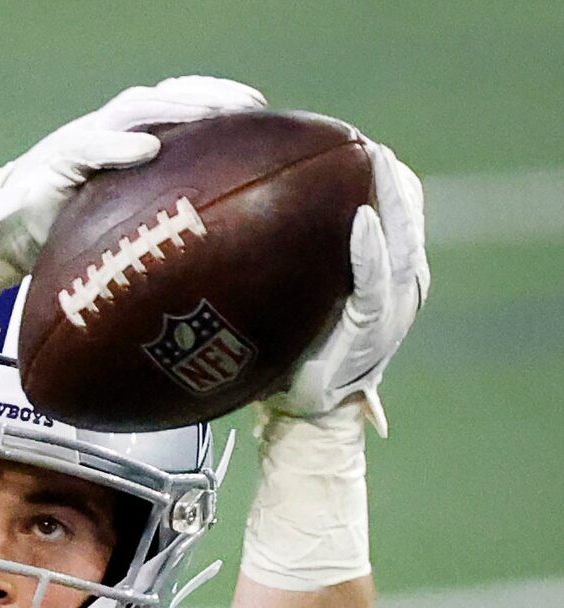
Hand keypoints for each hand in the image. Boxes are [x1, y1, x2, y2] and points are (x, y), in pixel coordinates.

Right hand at [0, 76, 266, 280]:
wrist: (3, 238)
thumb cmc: (66, 236)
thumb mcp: (119, 224)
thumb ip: (156, 217)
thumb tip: (211, 243)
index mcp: (127, 141)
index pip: (177, 104)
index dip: (217, 99)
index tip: (259, 109)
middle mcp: (108, 130)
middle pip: (165, 96)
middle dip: (207, 95)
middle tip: (248, 106)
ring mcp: (82, 140)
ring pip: (132, 109)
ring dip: (174, 109)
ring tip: (210, 114)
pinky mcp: (56, 161)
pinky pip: (89, 146)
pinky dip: (118, 145)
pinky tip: (147, 148)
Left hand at [270, 139, 428, 434]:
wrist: (301, 420)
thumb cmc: (291, 358)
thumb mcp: (294, 301)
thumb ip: (290, 260)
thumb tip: (242, 208)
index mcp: (387, 278)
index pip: (399, 216)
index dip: (388, 180)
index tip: (363, 148)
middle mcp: (400, 290)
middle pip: (408, 221)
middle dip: (391, 180)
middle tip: (367, 144)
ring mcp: (392, 313)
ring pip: (403, 245)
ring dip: (392, 201)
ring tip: (374, 162)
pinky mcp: (373, 334)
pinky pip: (376, 285)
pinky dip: (371, 252)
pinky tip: (361, 221)